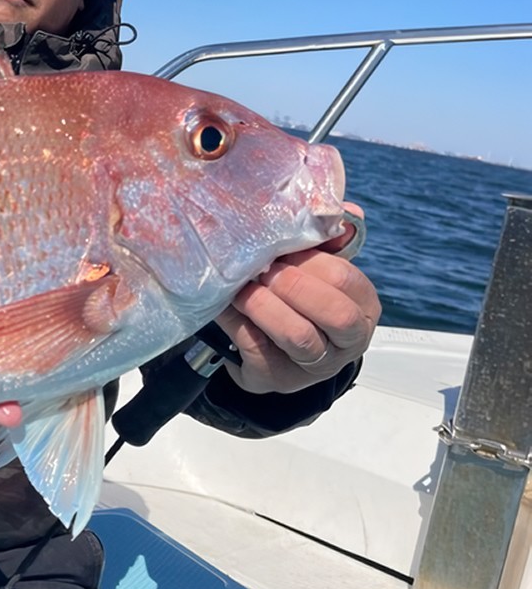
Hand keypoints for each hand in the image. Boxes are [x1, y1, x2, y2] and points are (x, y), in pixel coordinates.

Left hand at [215, 203, 380, 393]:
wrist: (271, 352)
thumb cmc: (296, 299)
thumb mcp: (313, 268)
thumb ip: (327, 240)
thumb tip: (347, 210)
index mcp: (363, 305)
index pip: (346, 280)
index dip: (312, 262)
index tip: (281, 248)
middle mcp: (349, 340)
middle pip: (335, 313)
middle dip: (294, 286)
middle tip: (263, 270)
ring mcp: (316, 365)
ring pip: (299, 335)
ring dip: (265, 306)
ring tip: (241, 288)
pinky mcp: (280, 378)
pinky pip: (259, 348)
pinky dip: (239, 323)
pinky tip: (225, 305)